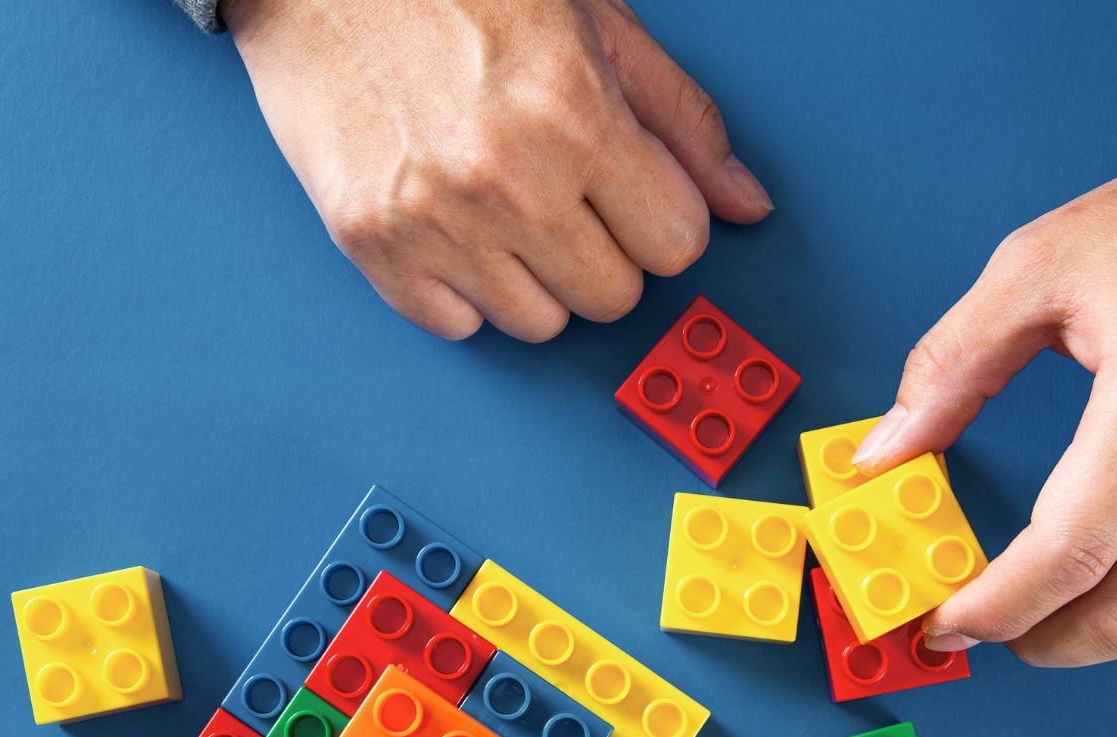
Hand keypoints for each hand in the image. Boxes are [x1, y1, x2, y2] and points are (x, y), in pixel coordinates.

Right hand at [221, 0, 772, 340]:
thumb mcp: (595, 23)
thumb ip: (679, 119)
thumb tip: (745, 201)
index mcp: (574, 115)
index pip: (676, 244)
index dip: (661, 217)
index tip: (630, 191)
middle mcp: (507, 180)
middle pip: (613, 296)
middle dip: (605, 251)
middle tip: (566, 193)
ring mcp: (434, 221)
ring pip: (540, 323)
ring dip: (536, 275)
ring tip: (504, 204)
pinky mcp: (371, 246)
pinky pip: (457, 326)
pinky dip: (463, 288)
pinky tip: (454, 223)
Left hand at [853, 94, 1116, 665]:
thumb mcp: (1034, 266)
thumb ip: (949, 365)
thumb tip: (884, 454)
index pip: (1073, 547)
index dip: (997, 604)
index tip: (944, 620)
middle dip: (1039, 642)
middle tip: (979, 626)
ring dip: (1092, 638)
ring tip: (1032, 609)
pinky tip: (1097, 571)